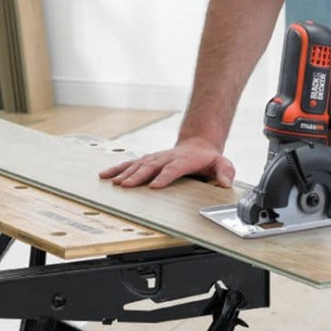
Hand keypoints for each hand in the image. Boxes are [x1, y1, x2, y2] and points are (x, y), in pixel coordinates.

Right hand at [98, 137, 234, 188]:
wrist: (198, 144)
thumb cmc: (208, 158)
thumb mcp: (222, 163)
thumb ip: (225, 171)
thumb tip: (226, 183)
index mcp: (184, 160)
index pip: (173, 169)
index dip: (164, 177)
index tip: (154, 186)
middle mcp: (167, 157)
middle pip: (151, 166)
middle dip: (137, 176)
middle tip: (125, 186)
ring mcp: (156, 158)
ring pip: (138, 164)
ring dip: (124, 173)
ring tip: (113, 183)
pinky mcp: (147, 160)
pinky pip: (130, 164)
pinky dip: (117, 169)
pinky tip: (104, 175)